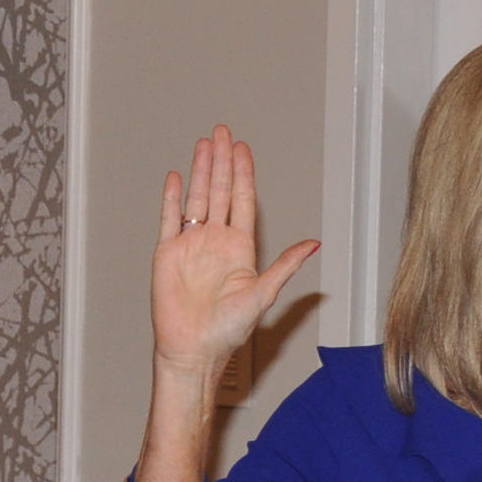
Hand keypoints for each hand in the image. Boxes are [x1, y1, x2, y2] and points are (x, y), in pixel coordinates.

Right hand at [154, 125, 318, 375]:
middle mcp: (216, 242)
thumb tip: (314, 244)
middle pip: (220, 191)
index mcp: (240, 248)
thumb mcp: (264, 293)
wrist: (194, 348)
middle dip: (222, 161)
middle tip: (223, 132)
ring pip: (196, 198)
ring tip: (204, 145)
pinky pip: (169, 219)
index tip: (244, 149)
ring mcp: (191, 245)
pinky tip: (176, 177)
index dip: (244, 174)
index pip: (244, 201)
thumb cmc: (229, 330)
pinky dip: (172, 198)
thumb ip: (286, 265)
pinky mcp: (167, 253)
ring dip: (200, 171)